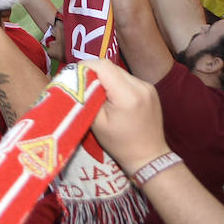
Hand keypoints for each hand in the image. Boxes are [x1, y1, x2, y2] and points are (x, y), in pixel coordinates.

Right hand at [81, 59, 171, 175]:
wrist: (149, 156)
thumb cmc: (119, 143)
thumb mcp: (97, 122)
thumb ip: (87, 98)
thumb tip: (76, 81)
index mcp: (128, 95)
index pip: (103, 66)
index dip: (85, 66)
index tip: (74, 76)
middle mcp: (141, 86)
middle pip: (111, 67)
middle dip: (93, 72)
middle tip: (82, 84)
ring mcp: (148, 86)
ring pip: (119, 71)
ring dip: (105, 77)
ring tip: (97, 92)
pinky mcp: (150, 89)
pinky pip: (127, 78)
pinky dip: (116, 83)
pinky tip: (112, 96)